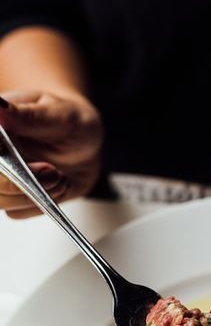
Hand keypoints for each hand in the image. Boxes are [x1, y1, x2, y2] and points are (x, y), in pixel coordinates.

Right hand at [0, 90, 102, 218]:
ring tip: (59, 177)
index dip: (3, 166)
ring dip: (34, 195)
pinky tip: (55, 187)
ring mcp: (0, 176)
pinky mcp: (11, 196)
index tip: (32, 166)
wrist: (86, 145)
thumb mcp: (59, 114)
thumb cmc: (71, 123)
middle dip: (19, 183)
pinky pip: (17, 211)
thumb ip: (28, 116)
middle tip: (53, 173)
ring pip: (1, 200)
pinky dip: (39, 205)